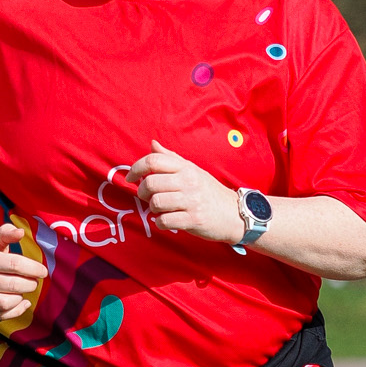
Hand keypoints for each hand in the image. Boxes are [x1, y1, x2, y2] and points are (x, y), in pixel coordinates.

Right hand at [0, 222, 47, 320]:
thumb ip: (6, 233)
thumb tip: (20, 232)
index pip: (15, 265)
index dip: (33, 269)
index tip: (43, 271)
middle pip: (13, 285)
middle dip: (30, 284)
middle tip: (34, 281)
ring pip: (6, 303)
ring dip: (21, 297)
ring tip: (24, 290)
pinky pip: (0, 315)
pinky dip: (15, 311)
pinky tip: (22, 302)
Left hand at [127, 141, 246, 242]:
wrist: (235, 213)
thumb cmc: (209, 192)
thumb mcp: (193, 170)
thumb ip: (171, 158)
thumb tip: (152, 144)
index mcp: (186, 167)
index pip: (153, 160)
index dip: (135, 169)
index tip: (130, 178)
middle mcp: (188, 181)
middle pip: (150, 182)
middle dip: (143, 192)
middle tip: (148, 197)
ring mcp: (191, 201)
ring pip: (155, 203)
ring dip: (153, 209)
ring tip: (161, 209)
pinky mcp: (193, 220)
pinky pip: (164, 221)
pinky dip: (161, 222)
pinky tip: (168, 219)